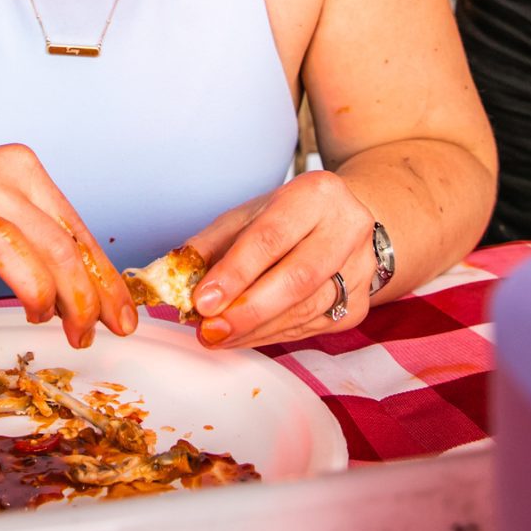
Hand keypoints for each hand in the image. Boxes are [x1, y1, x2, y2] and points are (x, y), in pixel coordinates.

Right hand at [0, 143, 137, 349]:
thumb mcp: (3, 214)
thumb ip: (44, 245)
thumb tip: (94, 296)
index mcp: (20, 170)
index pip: (74, 230)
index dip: (103, 281)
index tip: (121, 320)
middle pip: (50, 240)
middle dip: (79, 295)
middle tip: (86, 334)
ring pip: (4, 240)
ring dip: (34, 287)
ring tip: (43, 318)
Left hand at [184, 171, 375, 349]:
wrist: (344, 220)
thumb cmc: (289, 216)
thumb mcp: (249, 215)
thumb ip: (211, 243)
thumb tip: (171, 277)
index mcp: (316, 194)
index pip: (271, 237)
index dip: (235, 272)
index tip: (202, 299)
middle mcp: (347, 228)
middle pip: (297, 278)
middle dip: (247, 310)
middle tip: (210, 329)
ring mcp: (359, 269)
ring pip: (306, 309)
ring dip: (257, 329)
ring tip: (219, 336)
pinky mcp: (359, 304)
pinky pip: (313, 327)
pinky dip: (274, 335)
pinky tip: (246, 336)